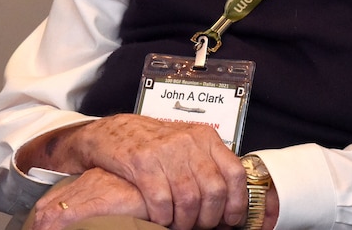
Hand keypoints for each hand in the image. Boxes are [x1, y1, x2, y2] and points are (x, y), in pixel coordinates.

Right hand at [21, 114, 247, 229]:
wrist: (115, 131)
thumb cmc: (154, 142)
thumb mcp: (187, 144)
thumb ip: (207, 164)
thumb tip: (228, 199)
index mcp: (205, 137)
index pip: (234, 171)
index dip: (236, 201)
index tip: (232, 218)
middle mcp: (189, 141)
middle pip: (214, 190)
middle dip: (209, 217)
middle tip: (200, 225)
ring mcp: (166, 152)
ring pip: (189, 200)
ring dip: (186, 221)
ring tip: (179, 224)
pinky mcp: (142, 163)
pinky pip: (162, 202)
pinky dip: (163, 218)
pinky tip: (161, 217)